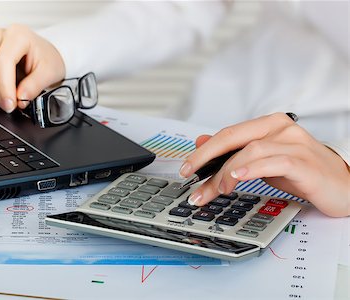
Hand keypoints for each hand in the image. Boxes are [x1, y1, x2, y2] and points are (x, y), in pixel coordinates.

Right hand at [0, 24, 65, 112]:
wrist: (44, 57)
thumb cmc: (47, 60)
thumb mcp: (51, 73)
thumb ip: (35, 86)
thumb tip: (20, 98)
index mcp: (18, 35)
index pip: (2, 61)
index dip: (4, 86)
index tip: (11, 104)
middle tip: (7, 106)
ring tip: (1, 100)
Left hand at [179, 113, 349, 216]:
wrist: (343, 186)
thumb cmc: (302, 172)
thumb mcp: (262, 161)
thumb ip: (235, 152)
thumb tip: (203, 143)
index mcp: (268, 125)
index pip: (228, 133)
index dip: (203, 150)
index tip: (186, 167)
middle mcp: (280, 129)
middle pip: (233, 137)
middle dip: (205, 158)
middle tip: (189, 175)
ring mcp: (294, 144)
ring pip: (250, 151)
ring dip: (227, 171)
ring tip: (216, 188)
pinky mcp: (305, 163)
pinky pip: (274, 162)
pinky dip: (252, 169)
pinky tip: (237, 178)